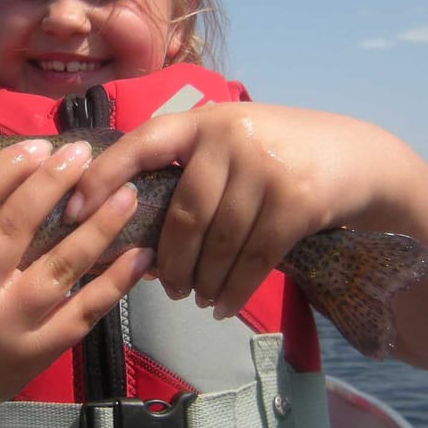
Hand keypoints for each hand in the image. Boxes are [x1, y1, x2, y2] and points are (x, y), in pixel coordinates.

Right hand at [0, 138, 153, 427]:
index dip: (3, 170)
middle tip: (83, 154)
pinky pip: (84, 312)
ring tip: (126, 194)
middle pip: (15, 228)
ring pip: (60, 267)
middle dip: (53, 184)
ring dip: (97, 227)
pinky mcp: (38, 352)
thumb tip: (5, 165)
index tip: (36, 145)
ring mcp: (9, 327)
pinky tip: (139, 255)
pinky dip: (115, 283)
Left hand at [67, 103, 366, 320]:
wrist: (356, 157)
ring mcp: (265, 167)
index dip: (102, 177)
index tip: (71, 213)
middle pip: (183, 214)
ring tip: (195, 298)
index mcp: (201, 121)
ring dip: (202, 281)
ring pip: (218, 242)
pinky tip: (223, 306)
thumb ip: (186, 169)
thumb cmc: (275, 156)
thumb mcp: (230, 143)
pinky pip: (253, 258)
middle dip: (169, 260)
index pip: (140, 144)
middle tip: (165, 287)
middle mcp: (230, 137)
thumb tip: (122, 224)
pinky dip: (234, 289)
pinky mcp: (297, 200)